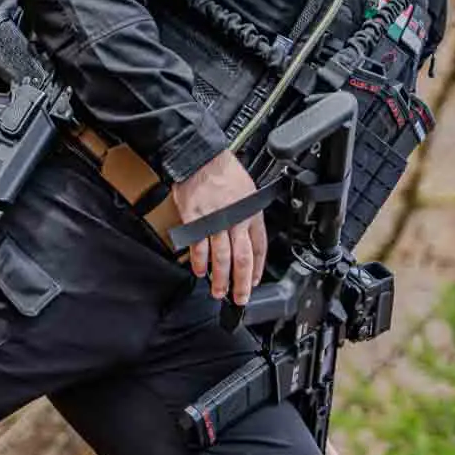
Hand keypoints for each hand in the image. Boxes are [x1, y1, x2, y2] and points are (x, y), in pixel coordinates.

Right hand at [171, 150, 267, 305]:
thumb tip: (247, 236)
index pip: (259, 248)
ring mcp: (215, 220)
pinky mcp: (195, 219)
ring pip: (221, 258)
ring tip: (218, 291)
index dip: (257, 269)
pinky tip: (200, 271)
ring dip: (220, 279)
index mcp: (251, 212)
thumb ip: (247, 214)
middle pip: (242, 259)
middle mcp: (235, 219)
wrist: (201, 156)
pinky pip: (199, 246)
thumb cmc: (223, 170)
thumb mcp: (248, 190)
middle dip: (241, 283)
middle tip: (238, 298)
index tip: (253, 282)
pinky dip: (199, 262)